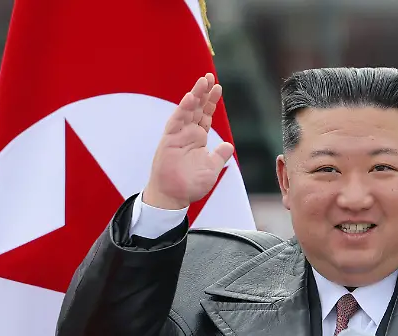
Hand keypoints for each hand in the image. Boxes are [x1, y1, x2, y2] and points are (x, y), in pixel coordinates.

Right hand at [141, 73, 234, 210]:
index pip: (205, 115)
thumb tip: (228, 145)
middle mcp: (187, 133)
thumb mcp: (211, 169)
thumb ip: (219, 156)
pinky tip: (190, 97)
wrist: (173, 196)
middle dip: (203, 92)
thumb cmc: (190, 185)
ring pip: (187, 110)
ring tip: (203, 81)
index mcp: (197, 138)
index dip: (211, 101)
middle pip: (197, 108)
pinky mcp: (169, 139)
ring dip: (195, 95)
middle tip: (210, 76)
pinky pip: (176, 121)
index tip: (218, 87)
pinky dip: (183, 109)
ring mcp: (178, 135)